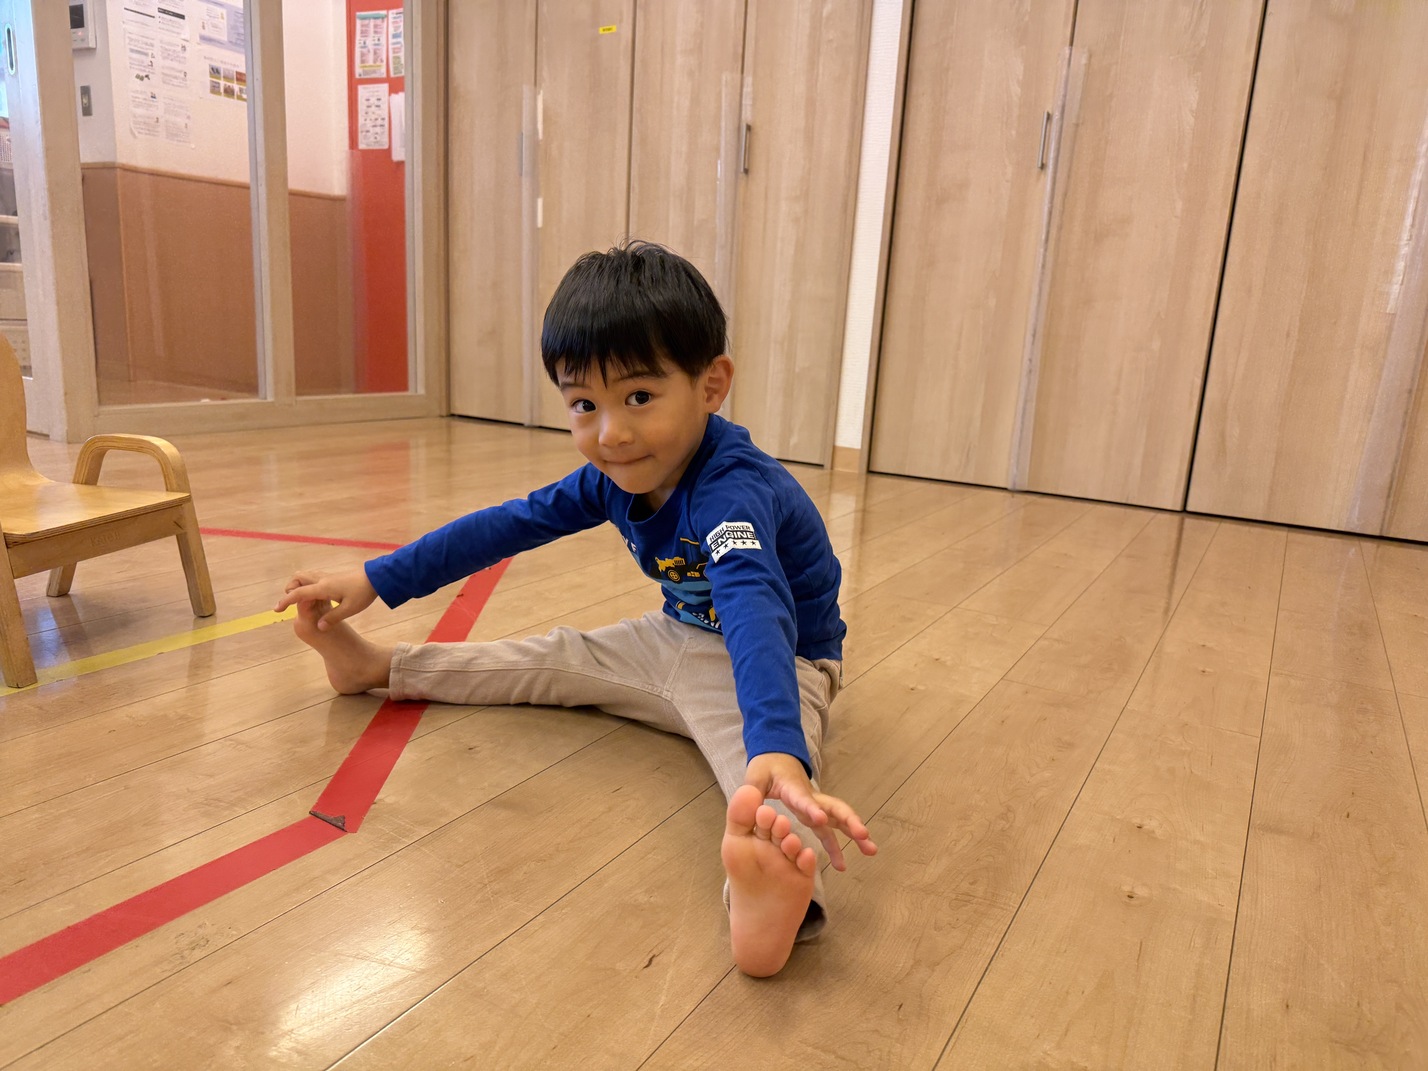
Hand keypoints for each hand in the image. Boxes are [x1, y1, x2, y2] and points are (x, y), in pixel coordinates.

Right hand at [274, 568, 377, 629]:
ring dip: (299, 586)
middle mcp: (322, 580)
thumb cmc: (363, 593)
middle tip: (292, 603)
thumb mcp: (350, 609)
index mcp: (323, 587)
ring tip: (304, 602)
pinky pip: (314, 578)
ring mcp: (327, 577)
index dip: (285, 601)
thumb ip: (333, 618)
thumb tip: (319, 627)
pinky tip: (317, 598)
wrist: (376, 578)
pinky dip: (309, 585)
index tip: (277, 610)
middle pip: (297, 578)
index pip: (298, 593)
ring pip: (305, 576)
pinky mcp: (333, 577)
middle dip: (290, 589)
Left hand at [743, 752, 877, 870]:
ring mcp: (816, 807)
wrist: (776, 758)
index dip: (812, 809)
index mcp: (793, 789)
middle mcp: (811, 798)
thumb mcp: (754, 777)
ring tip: (871, 850)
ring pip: (839, 820)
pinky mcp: (816, 815)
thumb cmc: (766, 769)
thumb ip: (751, 791)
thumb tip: (747, 803)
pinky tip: (842, 866)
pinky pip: (830, 832)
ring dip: (855, 835)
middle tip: (863, 835)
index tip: (820, 819)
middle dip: (850, 821)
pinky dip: (837, 847)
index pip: (804, 800)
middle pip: (834, 808)